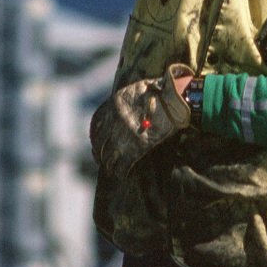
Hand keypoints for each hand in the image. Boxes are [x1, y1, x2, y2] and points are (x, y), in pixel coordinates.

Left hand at [89, 64, 191, 181]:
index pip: (96, 125)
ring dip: (109, 165)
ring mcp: (123, 136)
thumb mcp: (137, 91)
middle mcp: (113, 122)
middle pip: (99, 142)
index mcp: (113, 106)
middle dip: (100, 153)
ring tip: (112, 170)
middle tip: (102, 159)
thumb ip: (128, 103)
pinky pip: (122, 165)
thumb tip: (127, 111)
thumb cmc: (160, 91)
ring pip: (108, 156)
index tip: (96, 143)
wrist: (172, 97)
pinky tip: (122, 175)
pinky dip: (121, 172)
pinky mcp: (135, 148)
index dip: (95, 137)